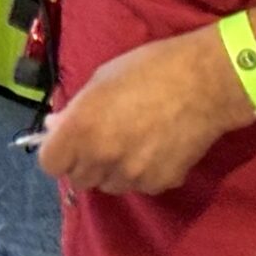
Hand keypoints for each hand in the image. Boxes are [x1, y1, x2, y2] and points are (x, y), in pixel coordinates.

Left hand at [35, 27, 251, 194]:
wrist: (206, 82)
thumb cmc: (148, 69)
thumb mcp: (100, 81)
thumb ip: (76, 111)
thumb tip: (57, 127)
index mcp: (81, 130)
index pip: (50, 164)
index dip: (58, 153)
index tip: (68, 143)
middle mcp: (102, 158)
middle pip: (79, 179)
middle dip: (85, 163)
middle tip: (102, 141)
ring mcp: (133, 174)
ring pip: (110, 185)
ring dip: (113, 171)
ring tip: (132, 143)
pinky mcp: (161, 183)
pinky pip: (141, 185)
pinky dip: (143, 173)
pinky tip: (156, 149)